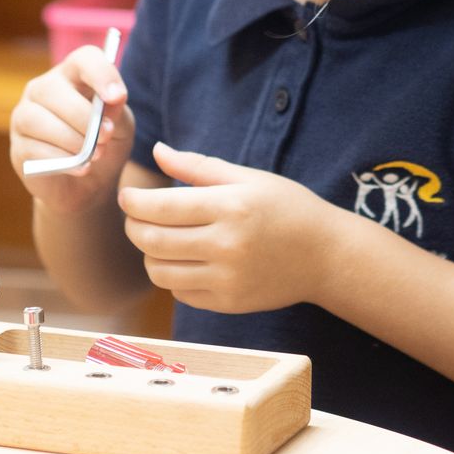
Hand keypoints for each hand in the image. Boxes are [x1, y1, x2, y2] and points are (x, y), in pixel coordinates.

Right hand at [9, 43, 133, 213]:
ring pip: (38, 120)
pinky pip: (34, 148)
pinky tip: (81, 167)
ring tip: (94, 155)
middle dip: (84, 116)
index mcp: (73, 75)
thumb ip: (117, 111)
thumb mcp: (120, 126)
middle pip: (53, 90)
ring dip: (72, 139)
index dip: (100, 73)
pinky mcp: (18, 146)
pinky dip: (61, 160)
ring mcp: (25, 115)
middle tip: (105, 137)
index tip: (117, 97)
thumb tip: (113, 99)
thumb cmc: (104, 144)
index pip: (84, 59)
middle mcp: (43, 88)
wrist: (89, 184)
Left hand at [117, 142, 334, 312]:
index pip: (160, 207)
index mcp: (230, 206)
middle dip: (134, 227)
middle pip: (152, 240)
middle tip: (136, 218)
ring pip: (160, 271)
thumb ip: (198, 166)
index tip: (128, 196)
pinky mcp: (228, 302)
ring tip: (159, 239)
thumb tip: (158, 150)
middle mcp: (226, 244)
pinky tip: (185, 260)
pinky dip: (172, 276)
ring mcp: (227, 278)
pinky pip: (180, 292)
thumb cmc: (287, 208)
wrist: (326, 255)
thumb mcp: (248, 178)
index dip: (134, 202)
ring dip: (149, 254)